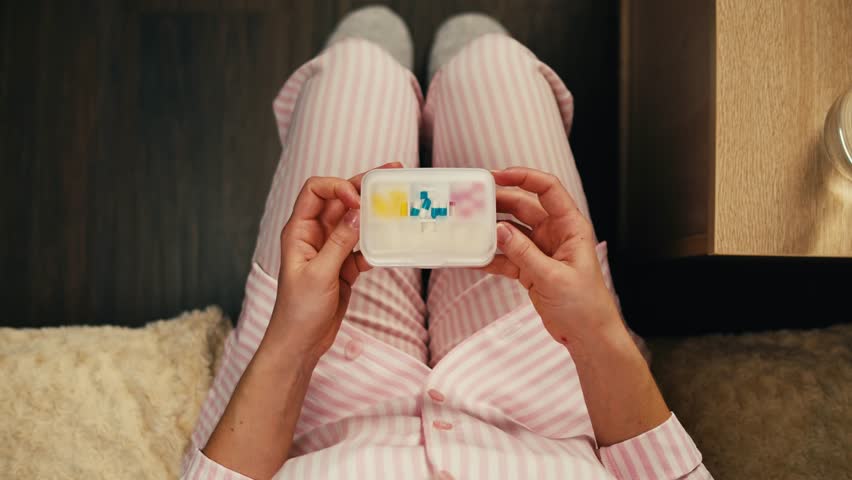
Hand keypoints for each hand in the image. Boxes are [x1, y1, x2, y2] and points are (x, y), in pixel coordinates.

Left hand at [261, 162, 401, 363]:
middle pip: (339, 200)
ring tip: (399, 198)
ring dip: (375, 211)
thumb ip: (339, 242)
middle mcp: (314, 234)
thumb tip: (357, 213)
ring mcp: (330, 249)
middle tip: (392, 173)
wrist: (301, 343)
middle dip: (363, 186)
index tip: (358, 201)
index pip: (316, 191)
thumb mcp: (320, 274)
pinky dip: (376, 241)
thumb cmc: (298, 310)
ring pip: (354, 221)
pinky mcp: (344, 265)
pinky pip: (362, 244)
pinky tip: (392, 239)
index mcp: (299, 231)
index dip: (338, 187)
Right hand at [482, 167, 622, 347]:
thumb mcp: (553, 277)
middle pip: (523, 207)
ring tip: (467, 227)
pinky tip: (472, 258)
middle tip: (473, 201)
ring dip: (490, 230)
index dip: (524, 177)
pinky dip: (490, 258)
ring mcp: (541, 251)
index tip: (498, 176)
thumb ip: (524, 253)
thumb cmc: (585, 306)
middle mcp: (555, 234)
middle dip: (498, 202)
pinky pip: (506, 257)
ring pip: (511, 231)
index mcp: (570, 227)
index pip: (548, 189)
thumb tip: (499, 230)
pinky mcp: (530, 269)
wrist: (588, 336)